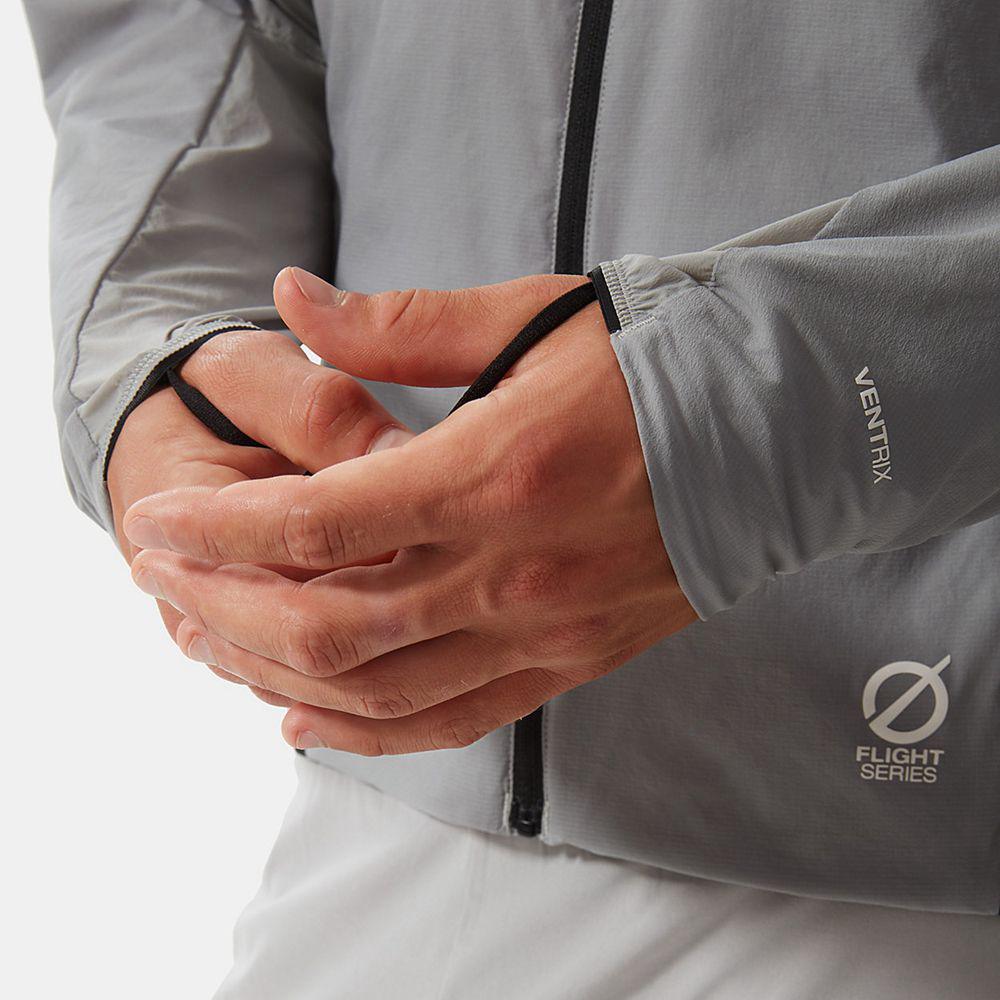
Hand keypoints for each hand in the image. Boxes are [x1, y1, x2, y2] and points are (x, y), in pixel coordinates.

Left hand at [124, 269, 696, 753]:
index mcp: (496, 473)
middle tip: (162, 583)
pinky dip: (367, 735)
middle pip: (330, 626)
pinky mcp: (568, 663)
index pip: (319, 524)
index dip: (219, 533)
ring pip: (378, 693)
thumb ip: (398, 324)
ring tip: (209, 647)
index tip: (154, 528)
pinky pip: (450, 722)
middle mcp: (512, 572)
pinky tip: (305, 720)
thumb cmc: (655, 363)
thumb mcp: (529, 317)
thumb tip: (293, 301)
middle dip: (222, 609)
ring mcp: (543, 632)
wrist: (779, 434)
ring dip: (275, 675)